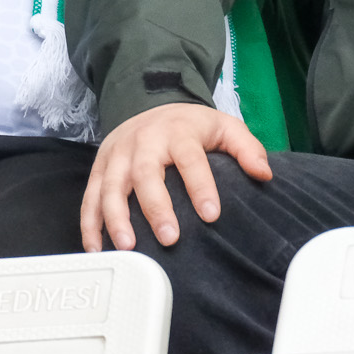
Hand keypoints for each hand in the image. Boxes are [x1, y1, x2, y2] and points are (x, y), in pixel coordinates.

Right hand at [81, 103, 270, 251]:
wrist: (149, 104)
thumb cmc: (190, 125)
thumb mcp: (224, 127)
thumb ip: (247, 148)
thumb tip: (264, 174)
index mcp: (177, 131)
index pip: (189, 158)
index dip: (200, 186)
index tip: (212, 215)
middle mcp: (143, 142)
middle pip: (145, 173)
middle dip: (156, 207)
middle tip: (170, 238)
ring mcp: (117, 155)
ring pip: (110, 187)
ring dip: (117, 219)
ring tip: (129, 247)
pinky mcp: (99, 168)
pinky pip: (89, 198)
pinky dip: (89, 225)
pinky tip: (97, 250)